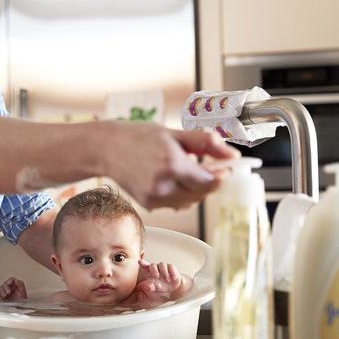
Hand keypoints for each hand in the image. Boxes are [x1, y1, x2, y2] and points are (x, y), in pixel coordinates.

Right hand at [0, 276, 27, 301]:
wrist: (19, 308)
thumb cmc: (21, 300)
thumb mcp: (23, 291)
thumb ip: (20, 284)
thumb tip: (16, 281)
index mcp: (14, 285)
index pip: (11, 279)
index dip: (10, 280)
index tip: (10, 283)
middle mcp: (8, 287)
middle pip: (4, 284)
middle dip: (6, 287)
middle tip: (8, 292)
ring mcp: (4, 292)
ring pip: (0, 288)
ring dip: (1, 292)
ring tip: (5, 296)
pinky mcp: (0, 297)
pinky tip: (2, 299)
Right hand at [105, 123, 238, 209]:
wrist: (107, 149)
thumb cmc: (138, 137)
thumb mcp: (174, 134)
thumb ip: (205, 144)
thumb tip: (232, 155)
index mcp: (172, 164)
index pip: (209, 182)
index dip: (221, 176)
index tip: (225, 168)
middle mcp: (163, 185)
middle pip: (201, 194)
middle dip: (208, 182)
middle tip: (206, 166)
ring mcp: (155, 198)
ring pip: (190, 201)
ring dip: (195, 189)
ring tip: (184, 170)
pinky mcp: (149, 205)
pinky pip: (176, 204)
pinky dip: (180, 194)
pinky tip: (170, 179)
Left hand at [134, 260, 189, 302]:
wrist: (173, 289)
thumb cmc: (161, 287)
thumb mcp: (155, 289)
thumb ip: (151, 288)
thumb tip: (148, 287)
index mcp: (150, 272)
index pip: (144, 266)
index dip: (142, 263)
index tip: (139, 261)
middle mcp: (156, 268)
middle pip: (152, 265)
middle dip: (154, 270)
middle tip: (156, 276)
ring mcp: (163, 267)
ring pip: (162, 264)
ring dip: (164, 272)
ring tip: (167, 280)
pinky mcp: (171, 268)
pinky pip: (171, 266)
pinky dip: (172, 272)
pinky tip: (173, 278)